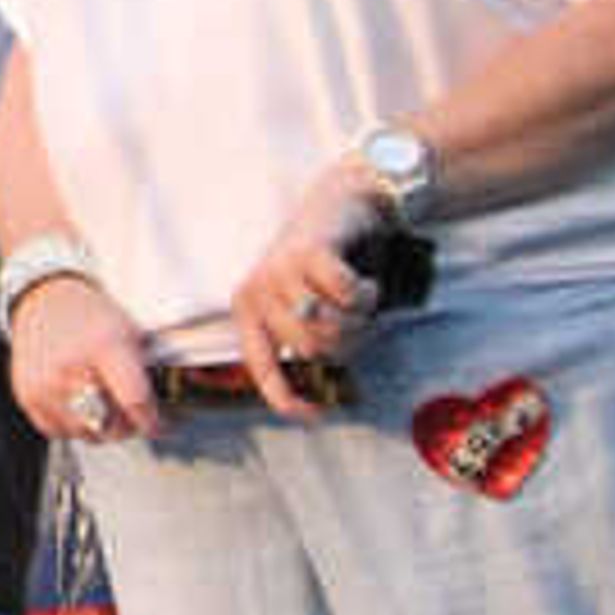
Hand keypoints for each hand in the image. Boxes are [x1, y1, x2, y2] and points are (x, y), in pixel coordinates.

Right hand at [6, 270, 165, 455]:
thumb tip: (167, 410)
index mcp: (104, 347)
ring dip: (99, 429)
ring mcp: (46, 384)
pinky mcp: (28, 395)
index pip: (135, 401)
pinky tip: (79, 406)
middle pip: (111, 425)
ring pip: (85, 434)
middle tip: (132, 416)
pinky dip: (73, 427)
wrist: (45, 301)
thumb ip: (145, 371)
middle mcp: (72, 368)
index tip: (157, 425)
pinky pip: (57, 431)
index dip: (152, 421)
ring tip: (103, 407)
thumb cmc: (92, 316)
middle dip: (127, 427)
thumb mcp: (128, 331)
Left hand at [226, 175, 387, 422]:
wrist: (345, 200)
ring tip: (360, 300)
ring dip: (356, 320)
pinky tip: (366, 283)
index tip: (315, 413)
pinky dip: (365, 295)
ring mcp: (280, 269)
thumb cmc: (328, 263)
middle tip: (358, 321)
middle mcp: (258, 290)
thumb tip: (319, 394)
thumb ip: (308, 341)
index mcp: (249, 309)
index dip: (286, 398)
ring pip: (326, 326)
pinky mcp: (309, 251)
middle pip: (309, 350)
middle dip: (345, 343)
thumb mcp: (308, 305)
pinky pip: (345, 296)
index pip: (261, 367)